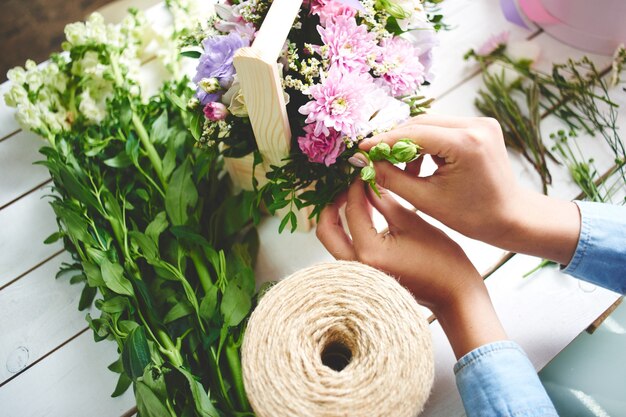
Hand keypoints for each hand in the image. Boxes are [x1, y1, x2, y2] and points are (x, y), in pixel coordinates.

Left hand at [316, 179, 506, 357]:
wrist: (452, 293)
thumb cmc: (440, 259)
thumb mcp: (411, 222)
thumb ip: (384, 200)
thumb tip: (368, 180)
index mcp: (369, 251)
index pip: (352, 210)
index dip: (356, 187)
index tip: (364, 173)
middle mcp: (356, 266)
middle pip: (326, 231)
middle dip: (333, 205)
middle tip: (348, 189)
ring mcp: (358, 275)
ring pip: (332, 241)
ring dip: (338, 218)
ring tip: (357, 199)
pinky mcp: (363, 277)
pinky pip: (344, 250)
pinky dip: (348, 231)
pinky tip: (364, 216)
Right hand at [359, 114, 580, 264]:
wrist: (511, 217)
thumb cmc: (472, 216)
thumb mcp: (426, 200)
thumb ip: (392, 178)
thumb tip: (365, 162)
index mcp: (465, 143)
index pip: (413, 134)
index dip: (383, 141)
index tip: (360, 149)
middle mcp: (475, 125)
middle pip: (420, 123)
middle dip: (394, 140)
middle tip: (373, 157)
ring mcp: (480, 122)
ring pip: (430, 124)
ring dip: (410, 142)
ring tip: (400, 168)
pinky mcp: (480, 127)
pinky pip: (443, 129)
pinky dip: (426, 143)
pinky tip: (420, 164)